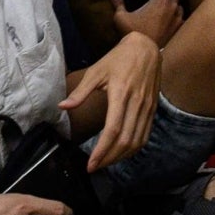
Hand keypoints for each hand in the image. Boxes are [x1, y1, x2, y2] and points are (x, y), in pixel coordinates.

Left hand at [62, 30, 160, 171]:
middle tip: (95, 167)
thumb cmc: (118, 58)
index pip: (113, 130)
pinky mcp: (153, 109)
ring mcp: (147, 107)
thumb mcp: (97, 70)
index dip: (102, 151)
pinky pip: (145, 135)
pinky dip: (134, 148)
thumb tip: (62, 106)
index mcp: (121, 94)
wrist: (146, 47)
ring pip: (137, 141)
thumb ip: (80, 91)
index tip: (91, 164)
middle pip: (125, 140)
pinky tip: (122, 152)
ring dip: (122, 157)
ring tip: (106, 162)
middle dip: (110, 159)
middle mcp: (137, 103)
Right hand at [112, 0, 182, 45]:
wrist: (143, 50)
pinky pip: (181, 19)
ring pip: (180, 6)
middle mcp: (172, 7)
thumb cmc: (133, 31)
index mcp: (161, 0)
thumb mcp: (122, 17)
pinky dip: (177, 18)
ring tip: (166, 7)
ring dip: (175, 4)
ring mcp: (177, 19)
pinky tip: (170, 21)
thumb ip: (118, 3)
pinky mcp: (177, 30)